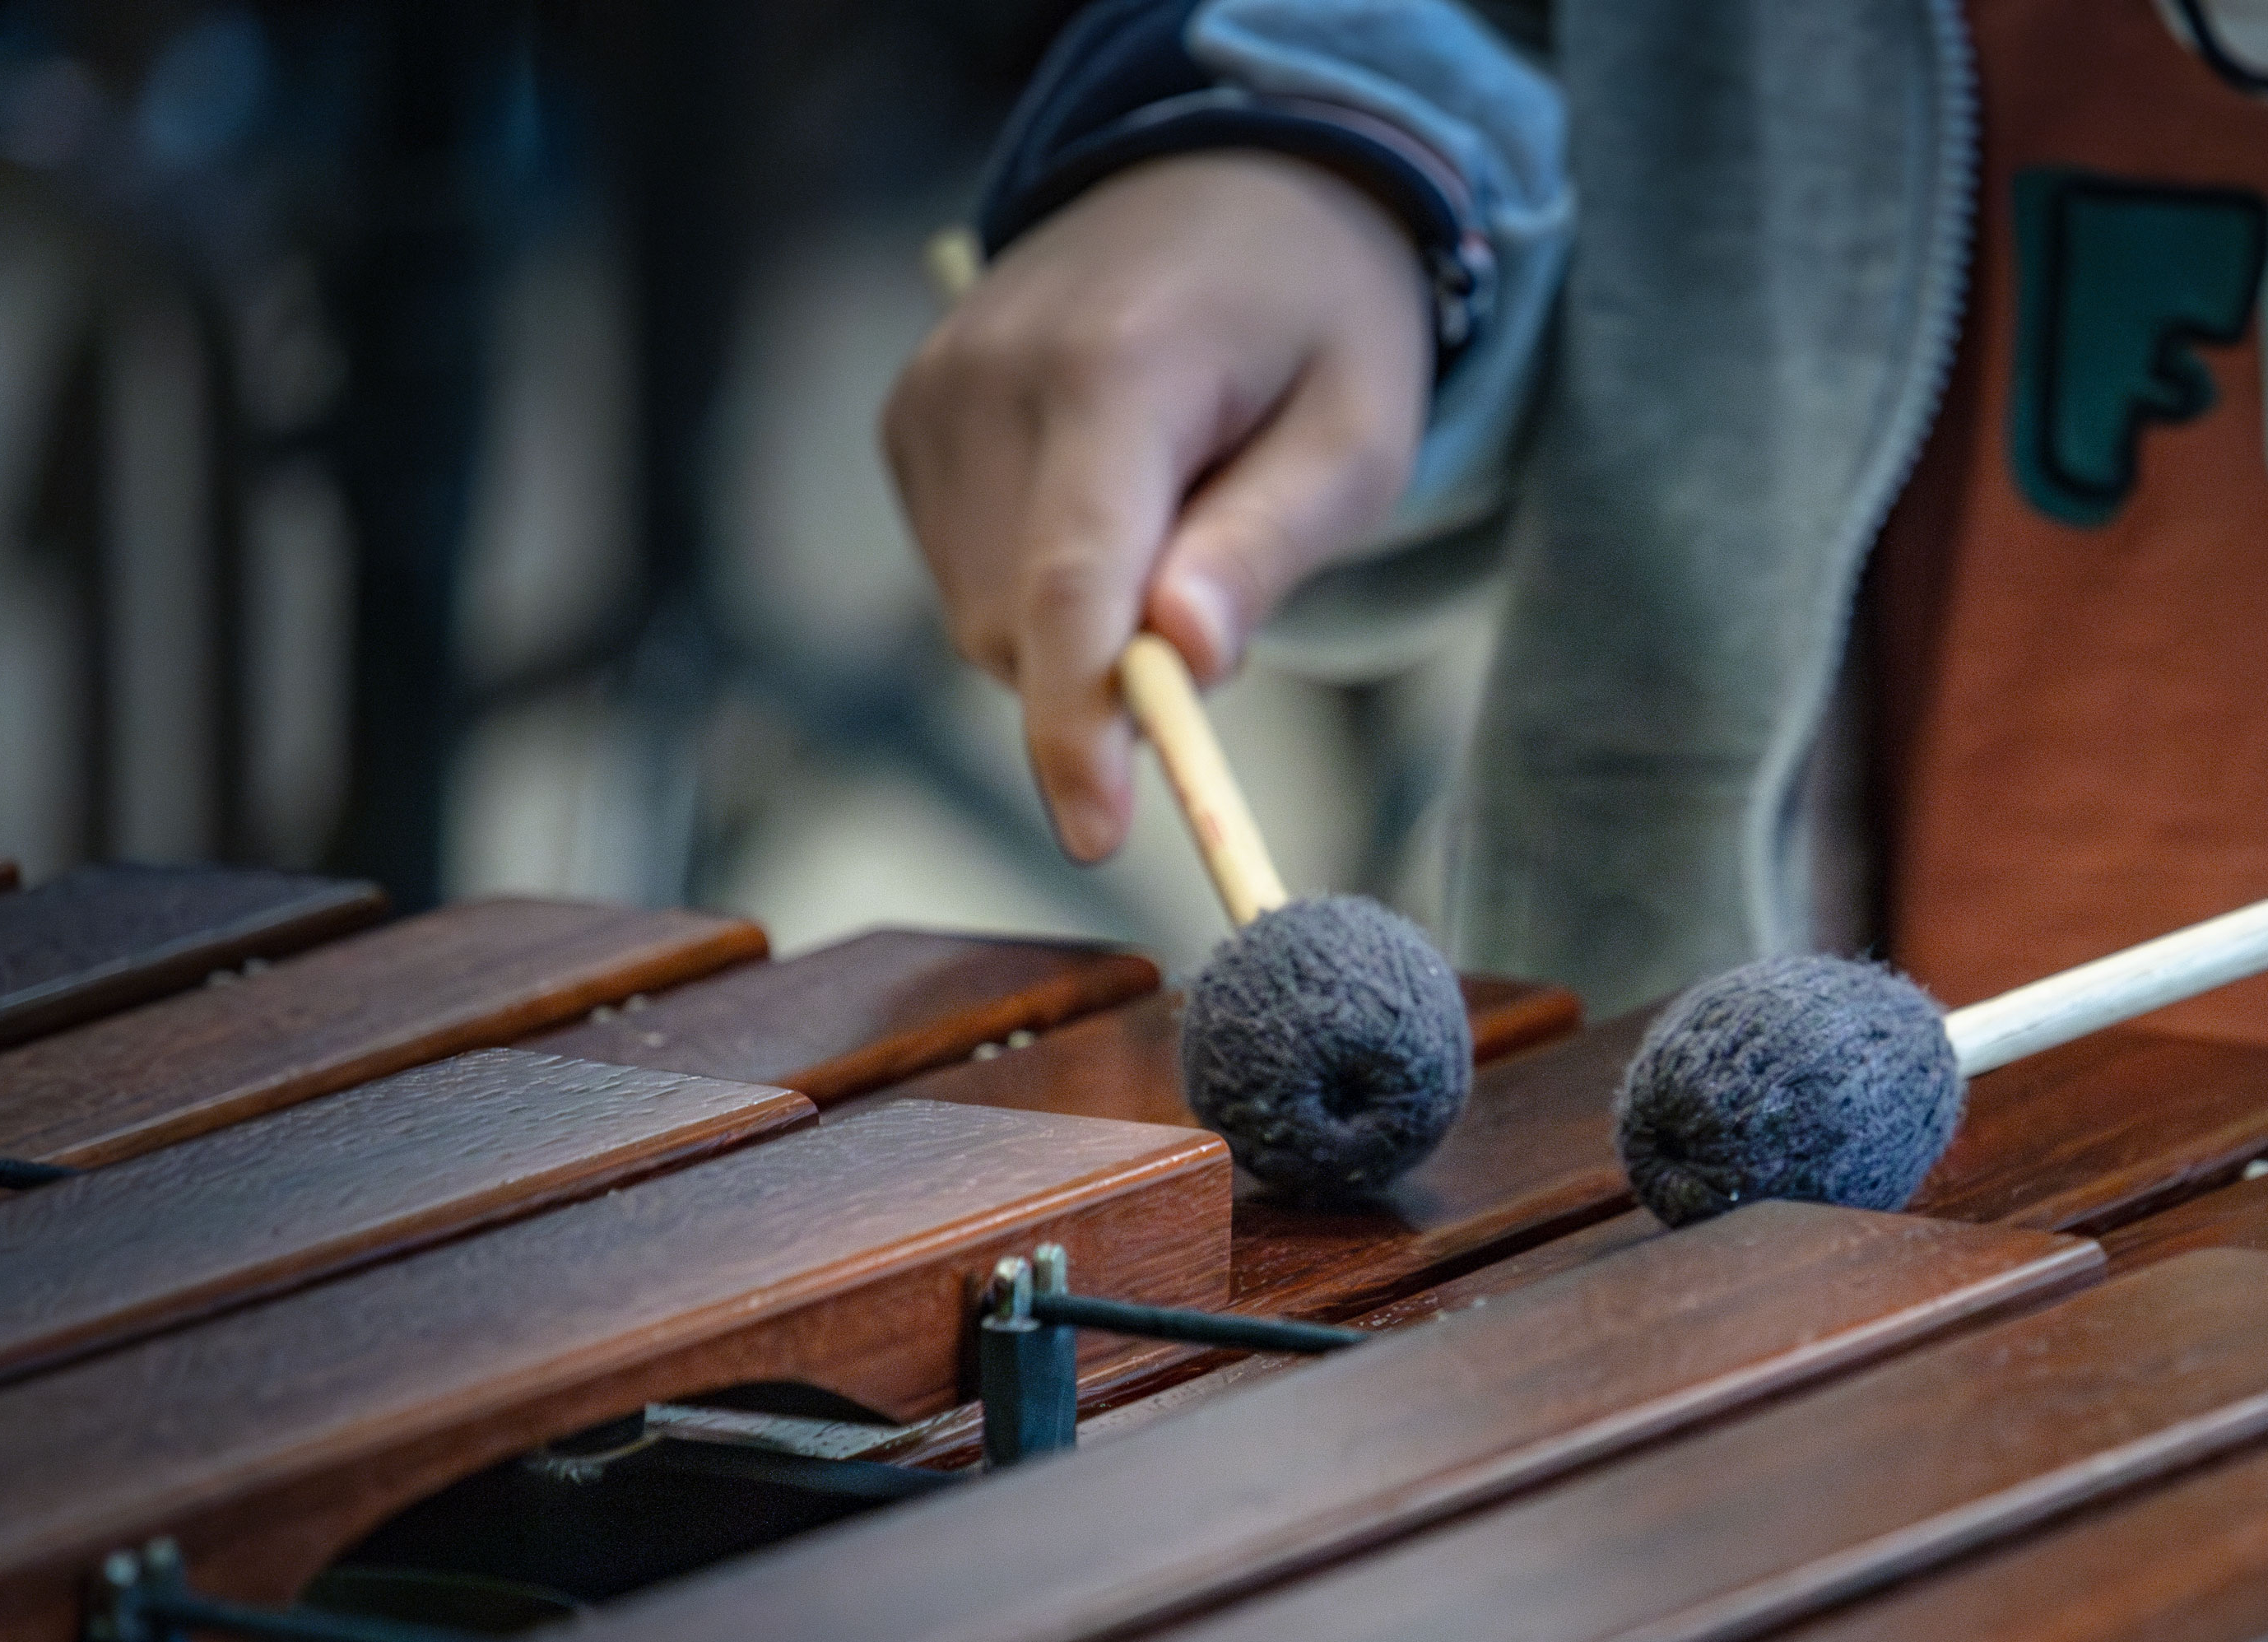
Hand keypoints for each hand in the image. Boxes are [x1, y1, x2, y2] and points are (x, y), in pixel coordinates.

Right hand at [883, 151, 1431, 858]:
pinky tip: (1107, 509)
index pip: (1069, 583)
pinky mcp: (909, 416)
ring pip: (982, 618)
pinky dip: (1038, 590)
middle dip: (1111, 678)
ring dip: (1079, 634)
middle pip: (1018, 625)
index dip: (1076, 726)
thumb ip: (1267, 548)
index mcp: (1115, 370)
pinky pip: (962, 576)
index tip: (1095, 834)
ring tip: (1173, 518)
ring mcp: (932, 393)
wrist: (1231, 181)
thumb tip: (1183, 661)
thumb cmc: (1319, 319)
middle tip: (1218, 606)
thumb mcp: (1358, 435)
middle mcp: (993, 377)